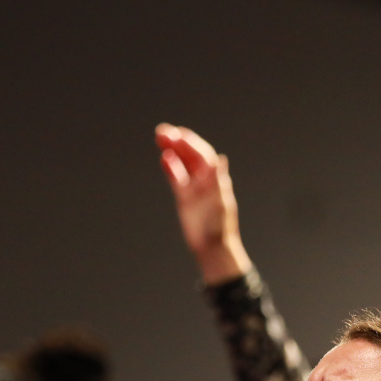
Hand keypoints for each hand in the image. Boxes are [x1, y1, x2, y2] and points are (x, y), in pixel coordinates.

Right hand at [155, 123, 251, 283]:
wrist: (213, 248)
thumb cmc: (220, 226)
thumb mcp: (220, 202)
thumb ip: (218, 180)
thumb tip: (221, 159)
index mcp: (216, 179)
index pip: (203, 154)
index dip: (191, 143)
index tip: (178, 134)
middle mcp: (205, 180)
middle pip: (191, 155)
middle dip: (178, 141)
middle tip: (162, 131)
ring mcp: (194, 187)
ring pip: (182, 163)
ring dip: (172, 150)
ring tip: (159, 137)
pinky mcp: (184, 197)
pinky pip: (177, 178)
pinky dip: (171, 167)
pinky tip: (164, 157)